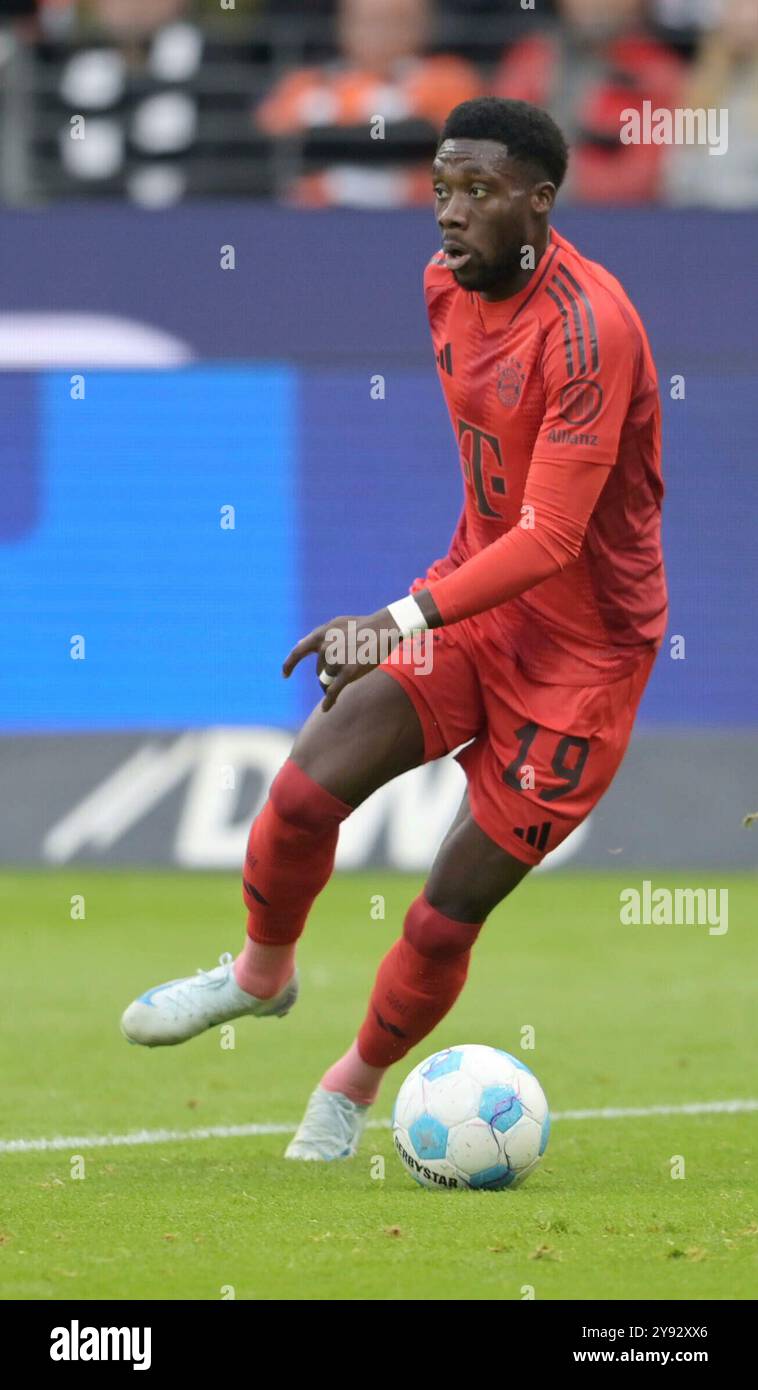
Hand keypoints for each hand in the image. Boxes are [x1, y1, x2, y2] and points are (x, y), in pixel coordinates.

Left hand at [282, 609, 401, 709]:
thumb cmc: (363, 626)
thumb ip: (318, 636)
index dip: (290, 665)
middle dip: (328, 674)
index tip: (285, 675)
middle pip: (320, 671)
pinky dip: (329, 700)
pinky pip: (333, 690)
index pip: (298, 652)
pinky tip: (326, 708)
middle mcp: (325, 647)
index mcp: (321, 634)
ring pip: (328, 679)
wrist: (384, 628)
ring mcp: (336, 659)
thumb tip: (299, 643)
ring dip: (336, 681)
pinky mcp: (348, 672)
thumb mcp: (337, 624)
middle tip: (347, 667)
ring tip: (355, 669)